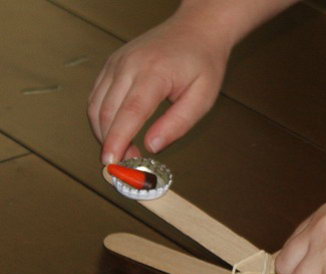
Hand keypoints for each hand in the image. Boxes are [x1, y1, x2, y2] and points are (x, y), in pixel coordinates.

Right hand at [88, 13, 229, 163]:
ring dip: (104, 134)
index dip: (117, 140)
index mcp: (154, 73)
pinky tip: (117, 131)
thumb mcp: (202, 98)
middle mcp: (129, 65)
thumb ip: (177, 124)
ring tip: (125, 150)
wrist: (196, 30)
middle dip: (111, 144)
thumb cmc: (203, 62)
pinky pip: (97, 96)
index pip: (129, 113)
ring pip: (96, 106)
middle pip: (107, 112)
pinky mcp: (112, 64)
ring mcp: (117, 63)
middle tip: (128, 164)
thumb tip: (153, 146)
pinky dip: (101, 118)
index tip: (112, 162)